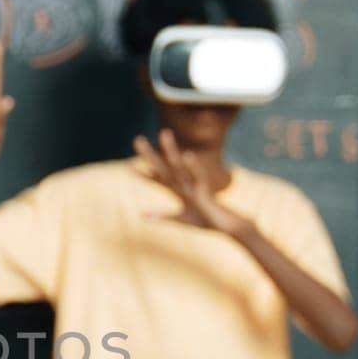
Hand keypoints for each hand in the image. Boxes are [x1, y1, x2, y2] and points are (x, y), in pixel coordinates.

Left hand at [132, 129, 249, 235]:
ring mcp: (194, 186)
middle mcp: (184, 185)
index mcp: (178, 191)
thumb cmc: (205, 221)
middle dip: (151, 155)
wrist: (228, 226)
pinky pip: (199, 177)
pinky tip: (187, 154)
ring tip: (164, 132)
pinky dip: (194, 166)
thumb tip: (141, 215)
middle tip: (137, 139)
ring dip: (171, 150)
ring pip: (180, 166)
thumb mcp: (181, 219)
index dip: (144, 175)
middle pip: (164, 167)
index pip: (158, 180)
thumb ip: (162, 216)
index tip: (128, 167)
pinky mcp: (206, 191)